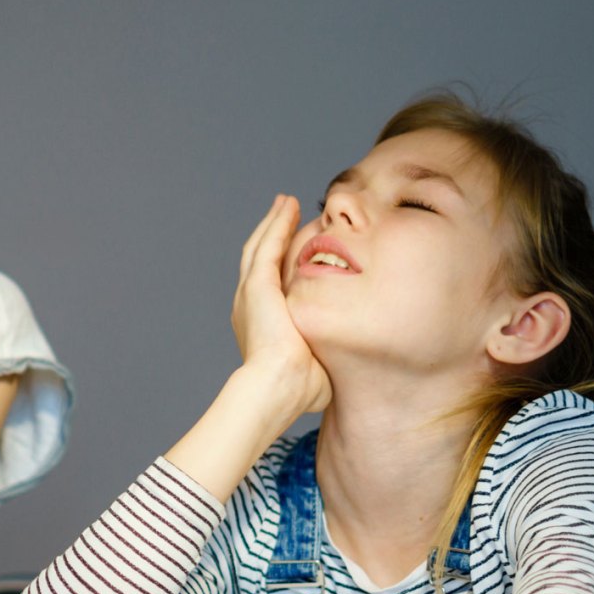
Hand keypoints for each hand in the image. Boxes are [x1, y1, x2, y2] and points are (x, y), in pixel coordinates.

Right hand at [231, 195, 330, 413]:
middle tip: (283, 212)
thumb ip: (326, 356)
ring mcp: (250, 293)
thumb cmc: (298, 391)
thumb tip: (346, 362)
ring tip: (285, 202)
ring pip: (260, 245)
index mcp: (259, 323)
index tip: (294, 248)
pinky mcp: (257, 285)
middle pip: (258, 258)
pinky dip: (277, 224)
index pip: (268, 284)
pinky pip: (267, 245)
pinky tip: (289, 207)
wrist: (277, 389)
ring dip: (273, 222)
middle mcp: (248, 304)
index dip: (279, 262)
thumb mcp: (315, 367)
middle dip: (271, 233)